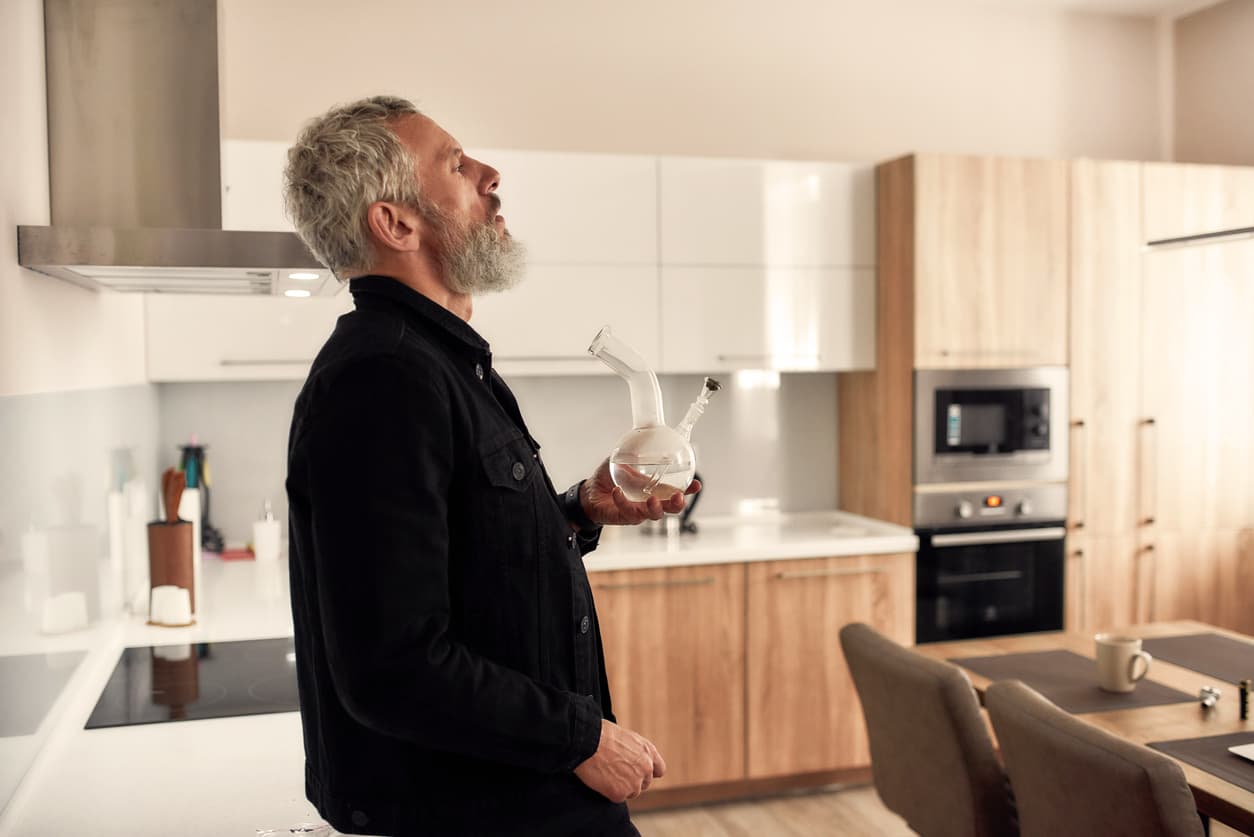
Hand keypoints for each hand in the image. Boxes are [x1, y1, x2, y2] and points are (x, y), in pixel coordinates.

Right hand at [574, 719, 666, 802]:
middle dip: (632, 780)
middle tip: (616, 772)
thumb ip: (637, 751)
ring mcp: (634, 783)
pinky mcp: (620, 793)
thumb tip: (634, 760)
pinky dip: (609, 792)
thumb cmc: (602, 734)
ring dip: (621, 787)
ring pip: (632, 792)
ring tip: (607, 774)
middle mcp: (646, 768)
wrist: (588, 741)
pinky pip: (617, 798)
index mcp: (648, 751)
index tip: (640, 773)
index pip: (659, 770)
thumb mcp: (628, 737)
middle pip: (644, 784)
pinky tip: (602, 779)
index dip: (648, 773)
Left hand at [581, 458, 699, 525]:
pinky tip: (617, 492)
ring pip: (653, 515)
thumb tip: (643, 434)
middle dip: (677, 504)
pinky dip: (623, 501)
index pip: (675, 490)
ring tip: (652, 500)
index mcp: (654, 488)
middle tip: (679, 498)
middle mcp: (650, 502)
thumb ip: (634, 450)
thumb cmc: (609, 476)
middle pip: (671, 508)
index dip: (688, 490)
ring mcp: (638, 511)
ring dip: (655, 508)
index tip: (696, 485)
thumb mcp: (622, 460)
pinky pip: (628, 511)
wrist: (590, 492)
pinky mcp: (625, 517)